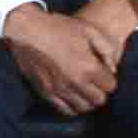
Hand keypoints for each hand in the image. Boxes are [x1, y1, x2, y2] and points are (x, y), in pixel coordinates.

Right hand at [0, 0, 111, 117]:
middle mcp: (75, 82)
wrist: (25, 29)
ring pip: (83, 108)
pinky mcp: (45, 92)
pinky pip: (64, 110)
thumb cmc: (57, 27)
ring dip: (87, 100)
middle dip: (100, 91)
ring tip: (83, 90)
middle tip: (95, 82)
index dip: (109, 79)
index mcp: (89, 67)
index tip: (103, 73)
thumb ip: (107, 50)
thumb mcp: (89, 30)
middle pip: (99, 100)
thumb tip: (112, 68)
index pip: (111, 86)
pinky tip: (71, 96)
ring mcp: (59, 89)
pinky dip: (72, 106)